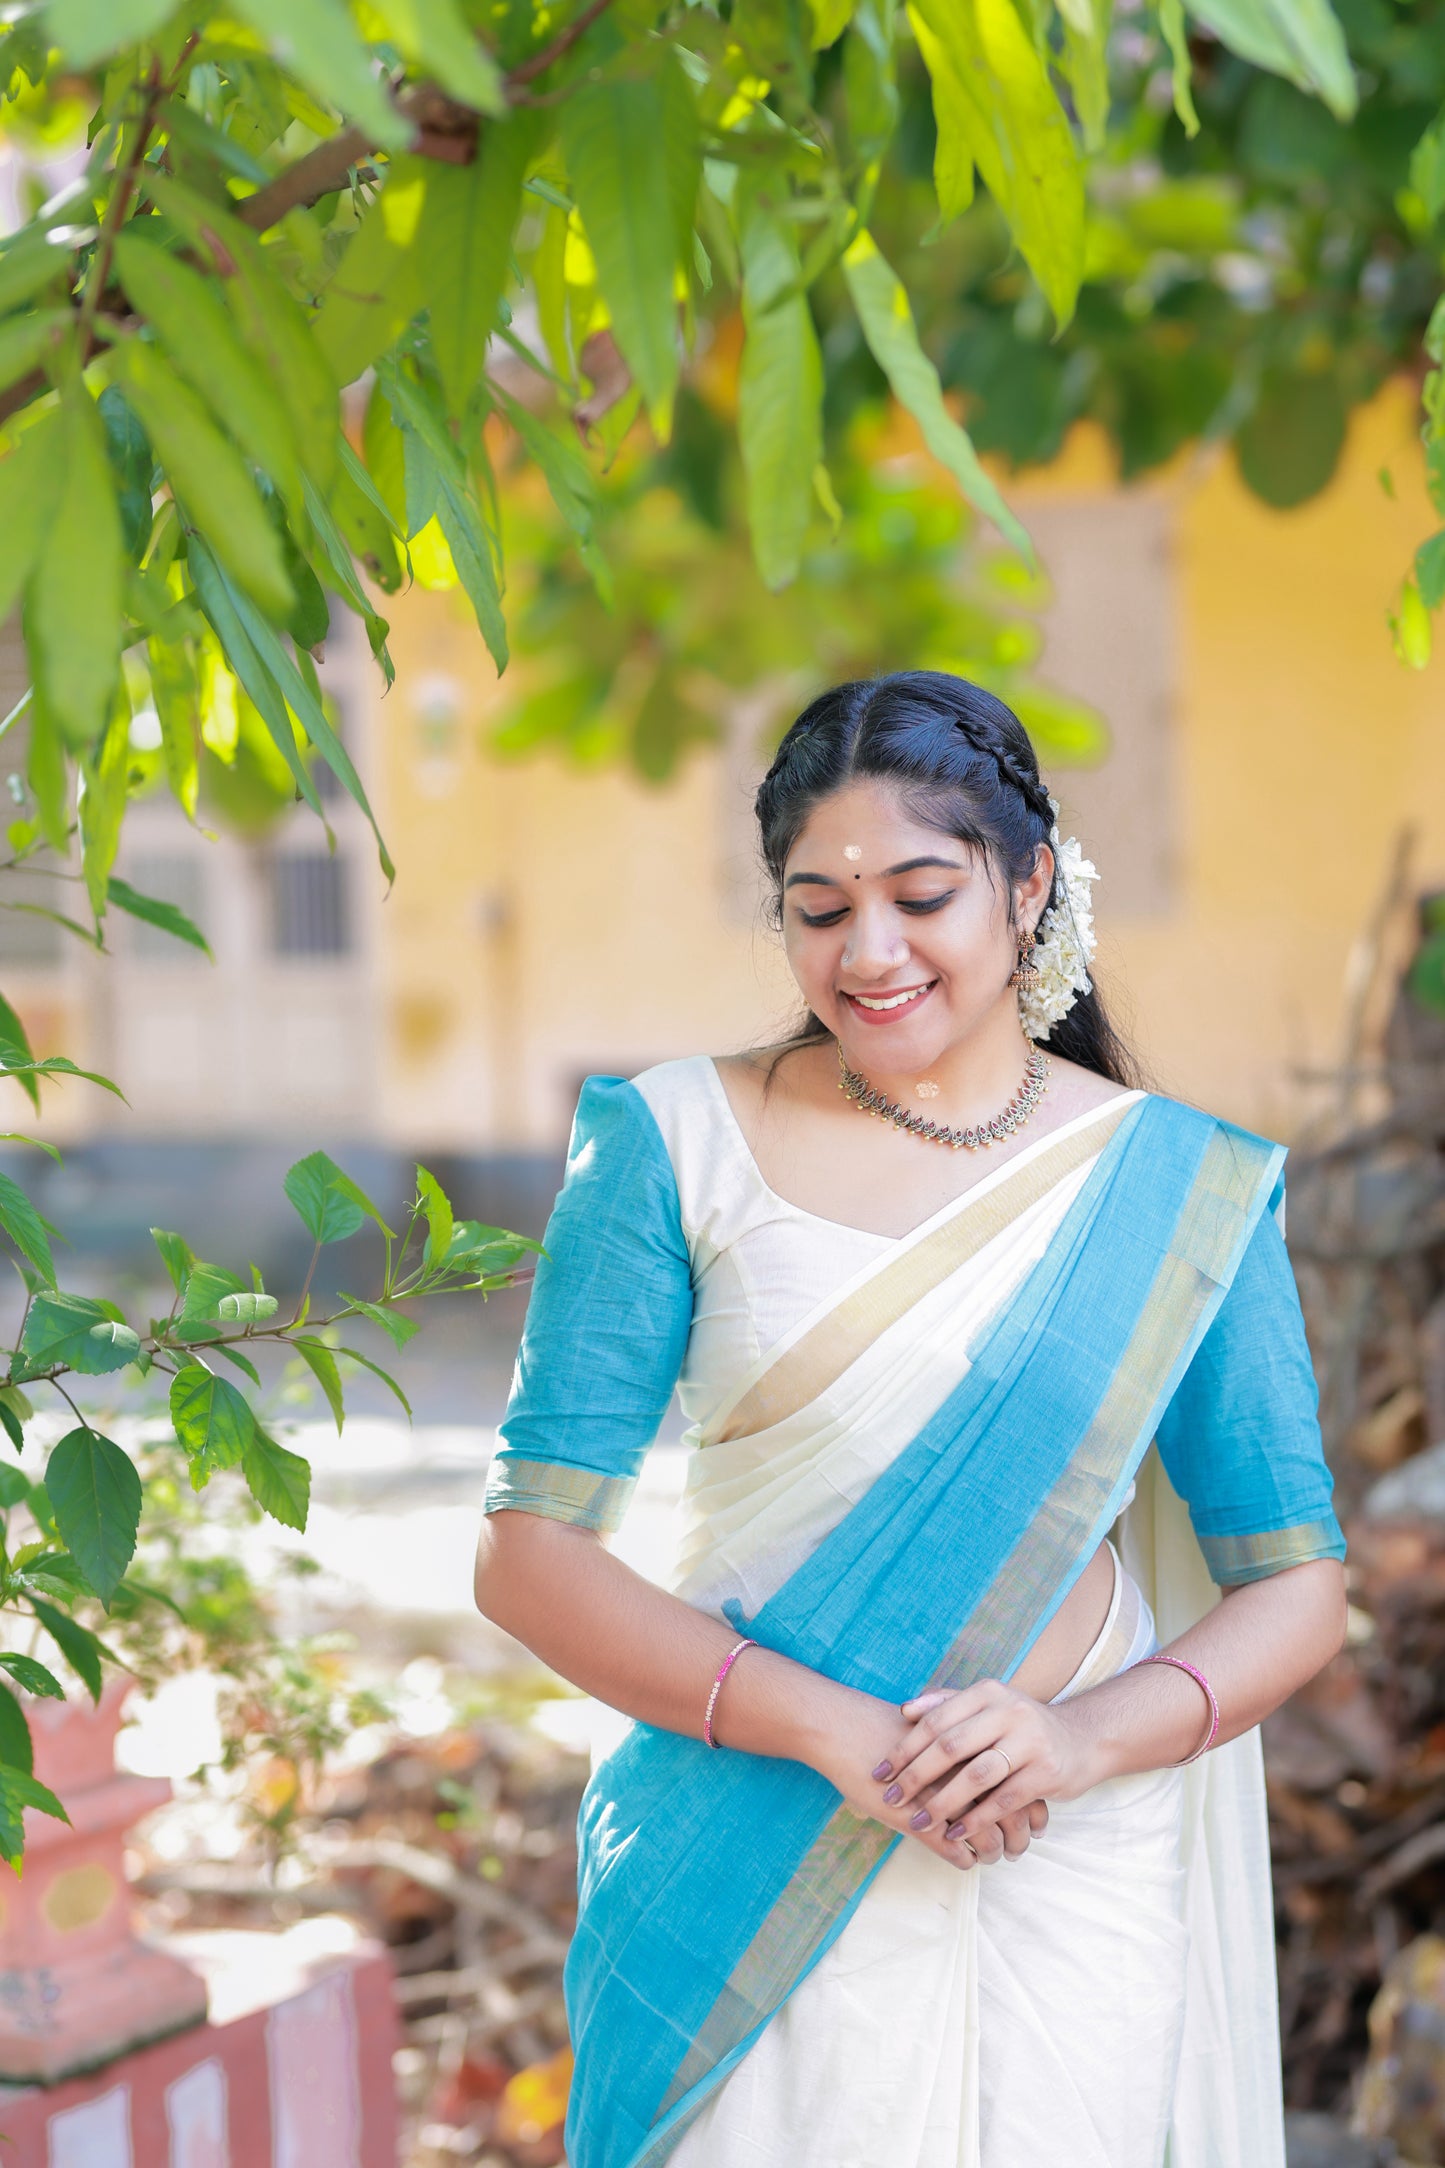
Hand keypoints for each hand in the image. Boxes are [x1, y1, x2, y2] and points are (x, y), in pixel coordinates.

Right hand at [799, 1678, 1049, 1870]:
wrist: (847, 1728)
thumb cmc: (888, 1727)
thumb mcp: (933, 1729)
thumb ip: (963, 1743)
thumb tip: (987, 1758)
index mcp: (975, 1748)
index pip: (1020, 1785)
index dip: (1032, 1809)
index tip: (1036, 1822)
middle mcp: (967, 1774)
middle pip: (1012, 1815)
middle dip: (1020, 1838)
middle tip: (1019, 1847)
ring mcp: (946, 1800)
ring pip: (988, 1840)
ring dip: (993, 1853)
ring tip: (992, 1856)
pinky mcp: (921, 1822)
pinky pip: (955, 1852)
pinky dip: (964, 1859)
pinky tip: (964, 1859)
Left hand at [873, 1679, 1103, 1854]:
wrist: (1081, 1739)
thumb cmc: (1020, 1725)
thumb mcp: (989, 1705)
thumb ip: (949, 1704)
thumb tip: (905, 1710)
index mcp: (988, 1692)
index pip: (936, 1720)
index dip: (905, 1748)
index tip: (880, 1772)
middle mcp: (1009, 1711)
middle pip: (951, 1746)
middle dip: (916, 1776)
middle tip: (892, 1798)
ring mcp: (1030, 1741)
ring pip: (976, 1776)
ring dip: (944, 1803)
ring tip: (919, 1822)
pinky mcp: (1046, 1772)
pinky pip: (1004, 1800)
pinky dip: (977, 1819)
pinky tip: (956, 1834)